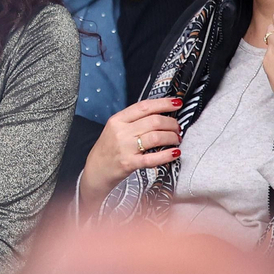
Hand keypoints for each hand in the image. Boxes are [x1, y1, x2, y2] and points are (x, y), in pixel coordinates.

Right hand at [77, 97, 183, 211]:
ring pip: (156, 137)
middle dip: (171, 123)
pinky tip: (175, 153)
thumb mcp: (115, 129)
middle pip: (154, 121)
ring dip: (172, 137)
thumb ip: (133, 120)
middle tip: (177, 128)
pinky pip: (153, 158)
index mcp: (117, 120)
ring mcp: (125, 148)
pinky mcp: (129, 163)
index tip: (176, 103)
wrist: (95, 170)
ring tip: (176, 139)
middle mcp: (120, 131)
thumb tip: (160, 114)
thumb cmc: (108, 148)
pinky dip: (167, 155)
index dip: (163, 104)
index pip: (144, 107)